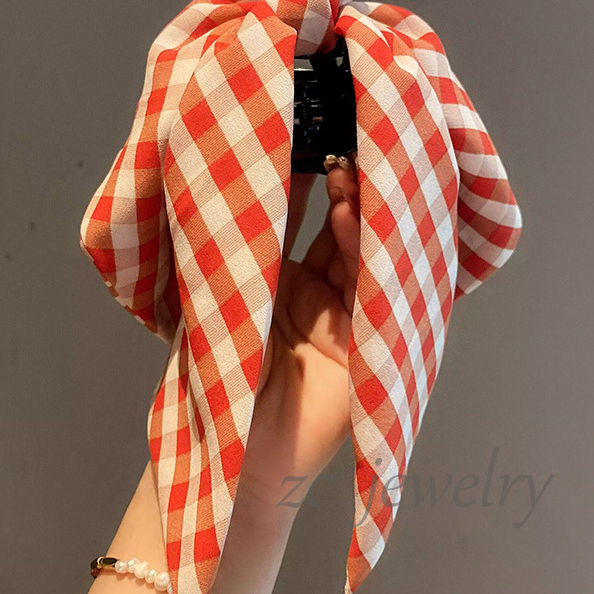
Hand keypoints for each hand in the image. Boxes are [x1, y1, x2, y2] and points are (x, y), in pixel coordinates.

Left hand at [237, 160, 360, 512]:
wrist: (232, 450)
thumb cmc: (217, 375)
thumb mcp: (228, 298)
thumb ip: (242, 249)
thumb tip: (242, 179)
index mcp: (293, 284)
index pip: (315, 224)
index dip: (317, 185)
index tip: (312, 142)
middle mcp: (328, 297)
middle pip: (348, 234)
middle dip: (347, 193)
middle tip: (338, 151)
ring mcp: (352, 320)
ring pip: (367, 256)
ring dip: (358, 216)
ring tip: (344, 175)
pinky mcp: (369, 345)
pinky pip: (376, 292)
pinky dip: (365, 254)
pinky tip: (351, 217)